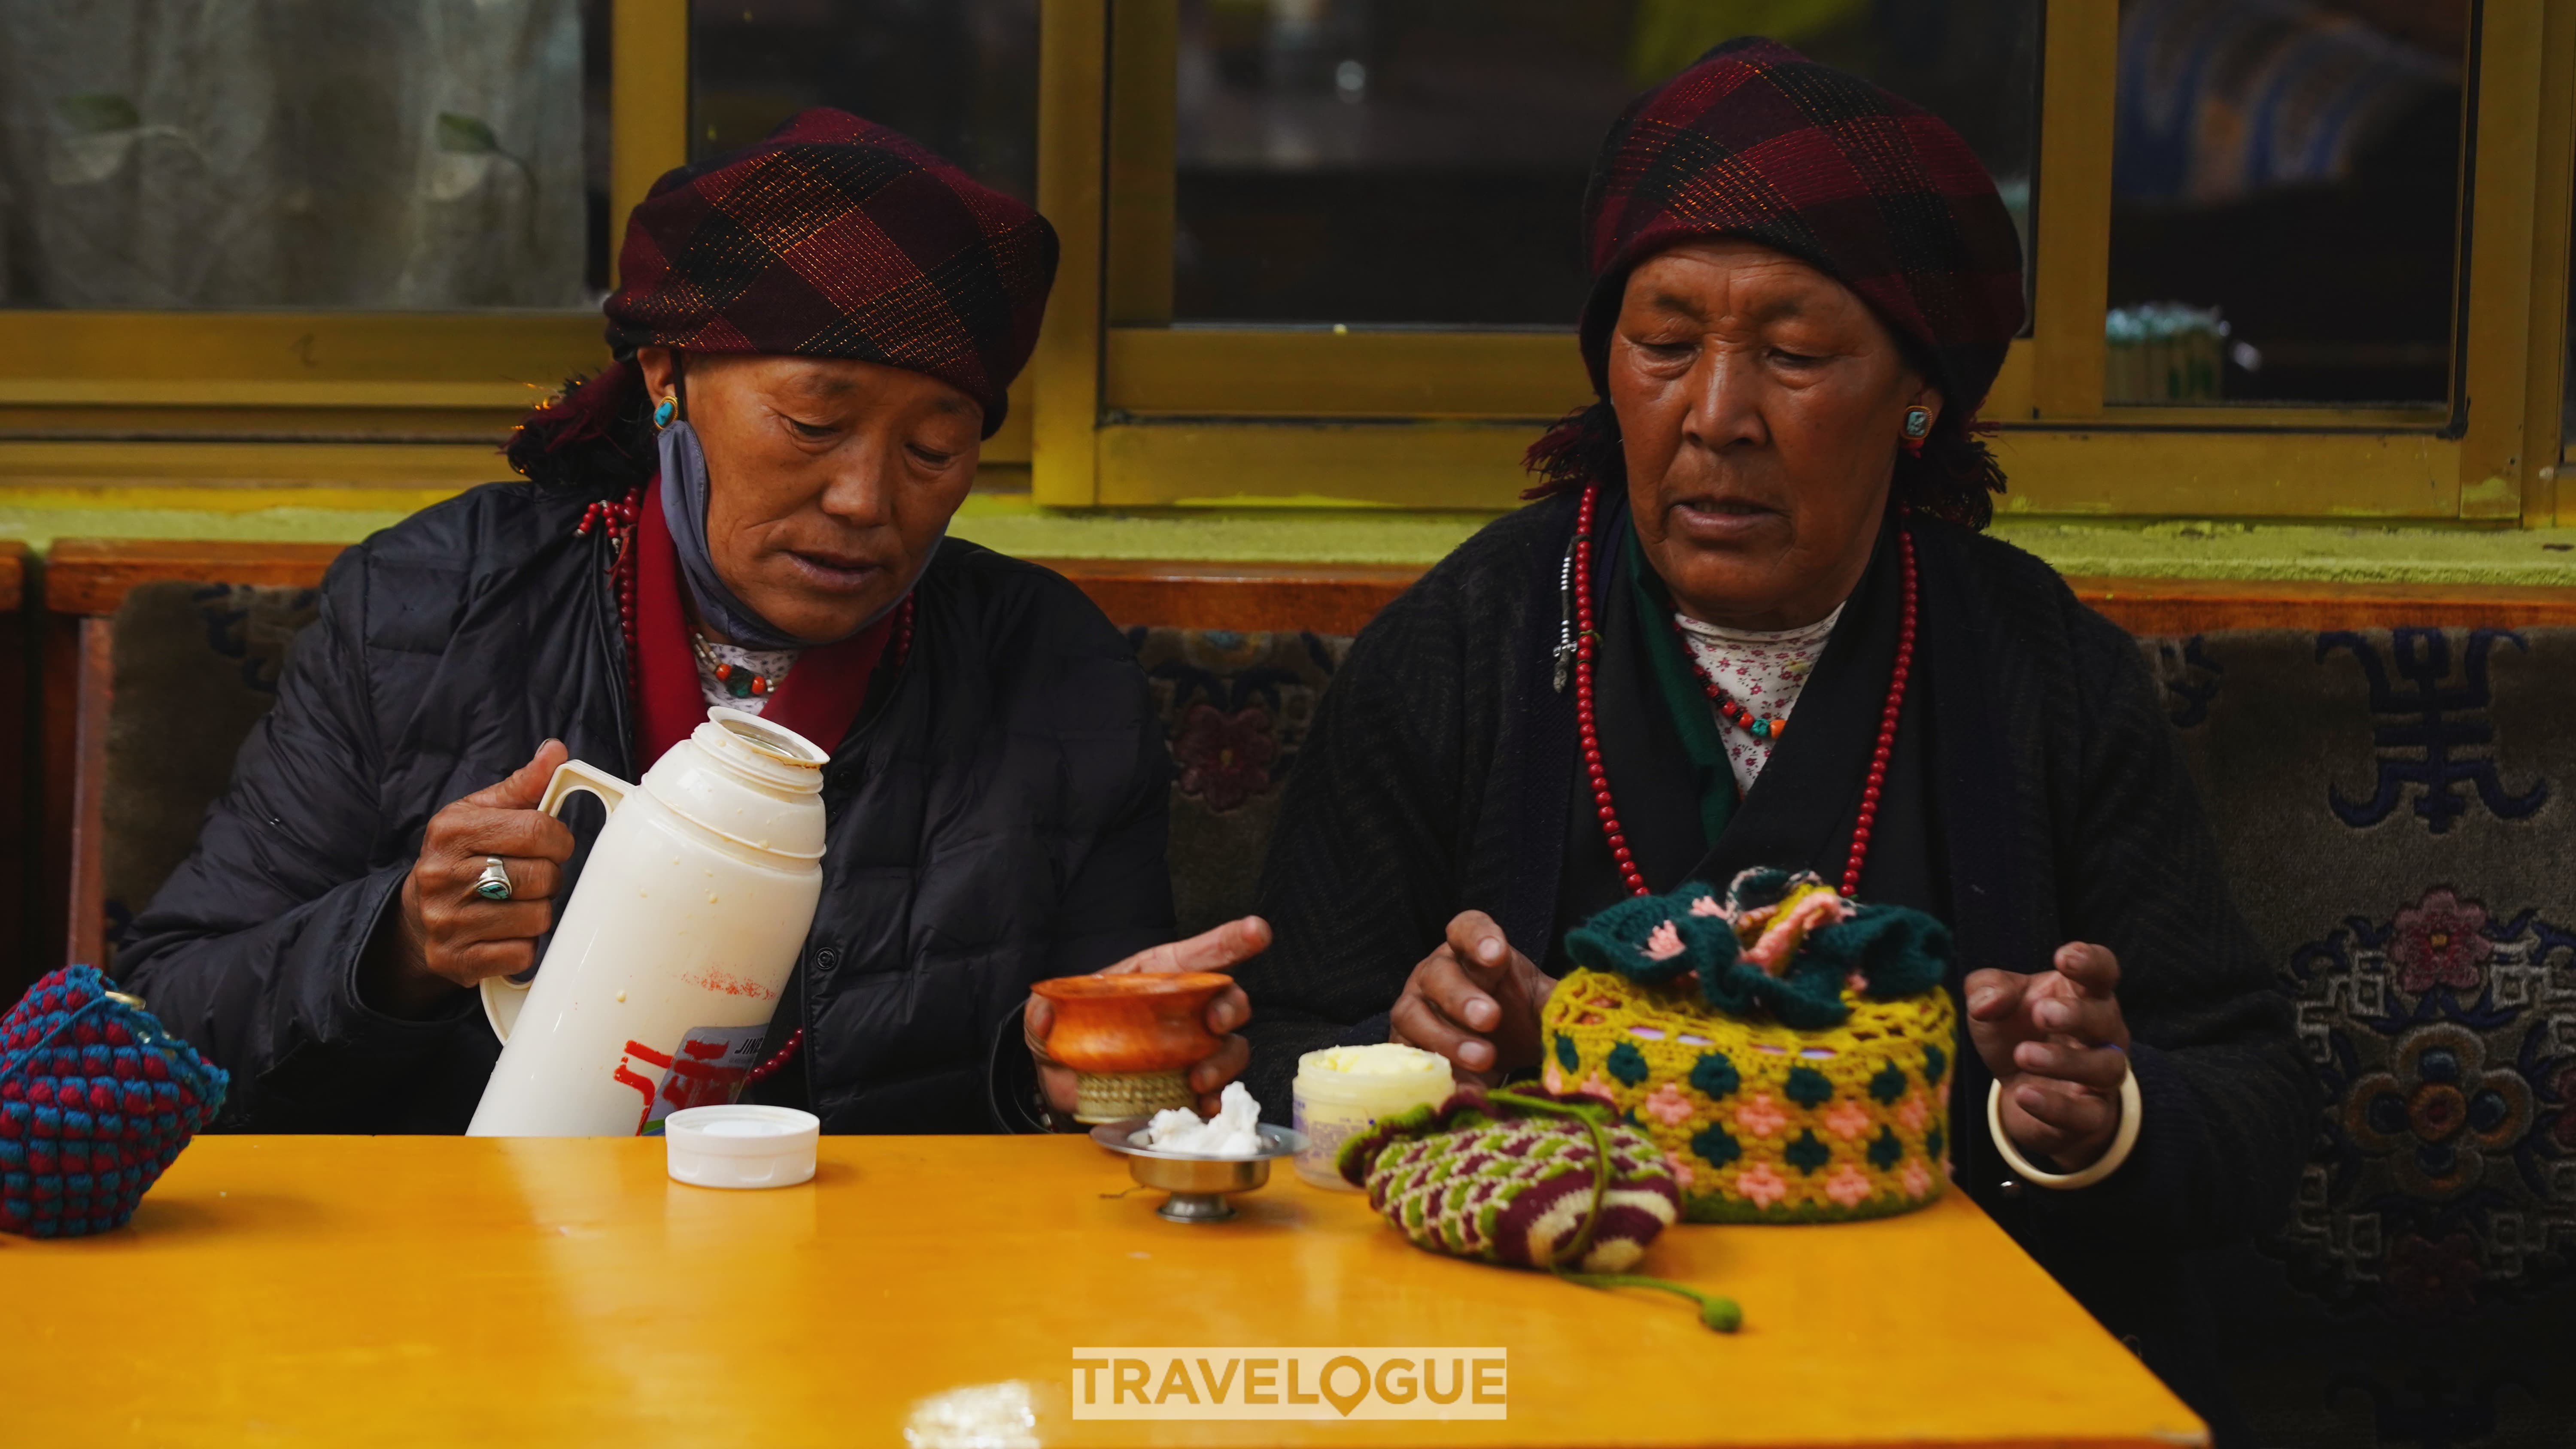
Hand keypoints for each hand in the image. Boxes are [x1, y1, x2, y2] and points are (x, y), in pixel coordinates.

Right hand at [361, 741, 577, 1017]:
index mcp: (451, 830)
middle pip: (542, 876)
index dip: (558, 839)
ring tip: (516, 904)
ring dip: (538, 912)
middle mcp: (443, 875)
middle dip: (548, 877)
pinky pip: (522, 954)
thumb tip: (555, 751)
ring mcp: (446, 922)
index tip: (552, 844)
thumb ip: (522, 785)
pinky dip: (524, 946)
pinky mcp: (455, 960)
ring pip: (538, 918)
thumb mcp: (481, 813)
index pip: (538, 830)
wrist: (417, 915)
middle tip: (530, 877)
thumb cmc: (461, 857)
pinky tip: (505, 933)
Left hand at [1029, 916, 1267, 1122]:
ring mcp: (1190, 1049)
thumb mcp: (1044, 1022)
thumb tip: (1043, 1015)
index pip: (1197, 955)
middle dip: (1232, 1007)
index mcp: (1154, 980)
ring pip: (1232, 1046)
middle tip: (1215, 1023)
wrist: (1064, 1091)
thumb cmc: (1065, 1042)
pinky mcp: (1188, 1087)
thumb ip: (1042, 1013)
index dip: (1229, 941)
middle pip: (1228, 999)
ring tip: (1197, 1078)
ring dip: (1224, 1061)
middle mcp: (1181, 1011)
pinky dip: (1217, 1099)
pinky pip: (1219, 1091)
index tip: (1257, 931)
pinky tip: (1204, 1105)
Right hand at [1389, 911, 1555, 1087]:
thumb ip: (1557, 1005)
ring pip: (1413, 1014)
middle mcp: (1437, 973)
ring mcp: (1415, 1007)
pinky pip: (1408, 1057)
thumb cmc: (1517, 1015)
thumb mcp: (1541, 1005)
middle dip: (1462, 996)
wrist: (1497, 1055)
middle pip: (1438, 973)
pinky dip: (1436, 1073)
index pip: (1467, 929)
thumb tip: (1580, 1017)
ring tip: (1483, 1058)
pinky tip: (1465, 1087)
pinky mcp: (1404, 1045)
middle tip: (1490, 1018)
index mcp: (1472, 952)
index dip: (1478, 937)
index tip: (1496, 954)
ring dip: (1446, 1037)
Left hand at [1964, 942, 2132, 1171]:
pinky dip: (2056, 1107)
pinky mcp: (2092, 1116)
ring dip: (2065, 1062)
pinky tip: (2024, 1095)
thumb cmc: (2016, 1032)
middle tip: (2041, 1013)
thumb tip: (1985, 1003)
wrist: (2022, 1093)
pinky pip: (2087, 1115)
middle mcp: (2103, 1033)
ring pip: (2106, 1068)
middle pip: (2106, 1018)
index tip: (2063, 958)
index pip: (2103, 970)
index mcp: (2084, 994)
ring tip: (2024, 1055)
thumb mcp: (1993, 1003)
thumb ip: (1987, 989)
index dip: (2090, 962)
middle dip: (2077, 1015)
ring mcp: (2102, 1076)